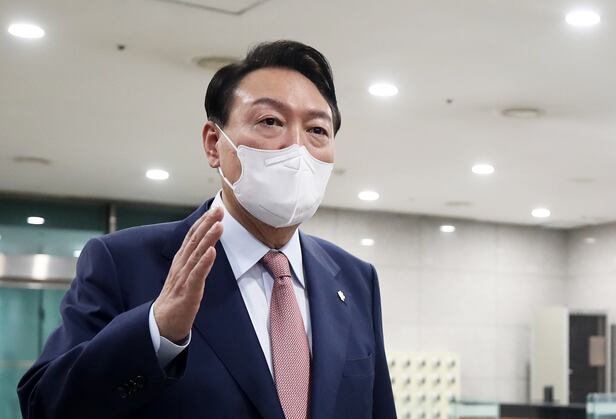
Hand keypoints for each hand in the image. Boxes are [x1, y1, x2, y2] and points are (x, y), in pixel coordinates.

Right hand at [153, 206, 223, 341]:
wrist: (161, 325)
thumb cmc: (175, 298)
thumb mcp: (184, 275)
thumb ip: (193, 260)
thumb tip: (206, 246)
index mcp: (181, 261)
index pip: (192, 237)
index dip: (203, 222)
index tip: (215, 209)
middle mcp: (181, 266)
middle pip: (194, 241)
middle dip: (207, 224)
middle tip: (219, 210)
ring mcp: (183, 279)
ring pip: (196, 255)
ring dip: (208, 239)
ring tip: (219, 225)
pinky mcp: (188, 293)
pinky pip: (196, 276)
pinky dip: (204, 263)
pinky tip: (212, 252)